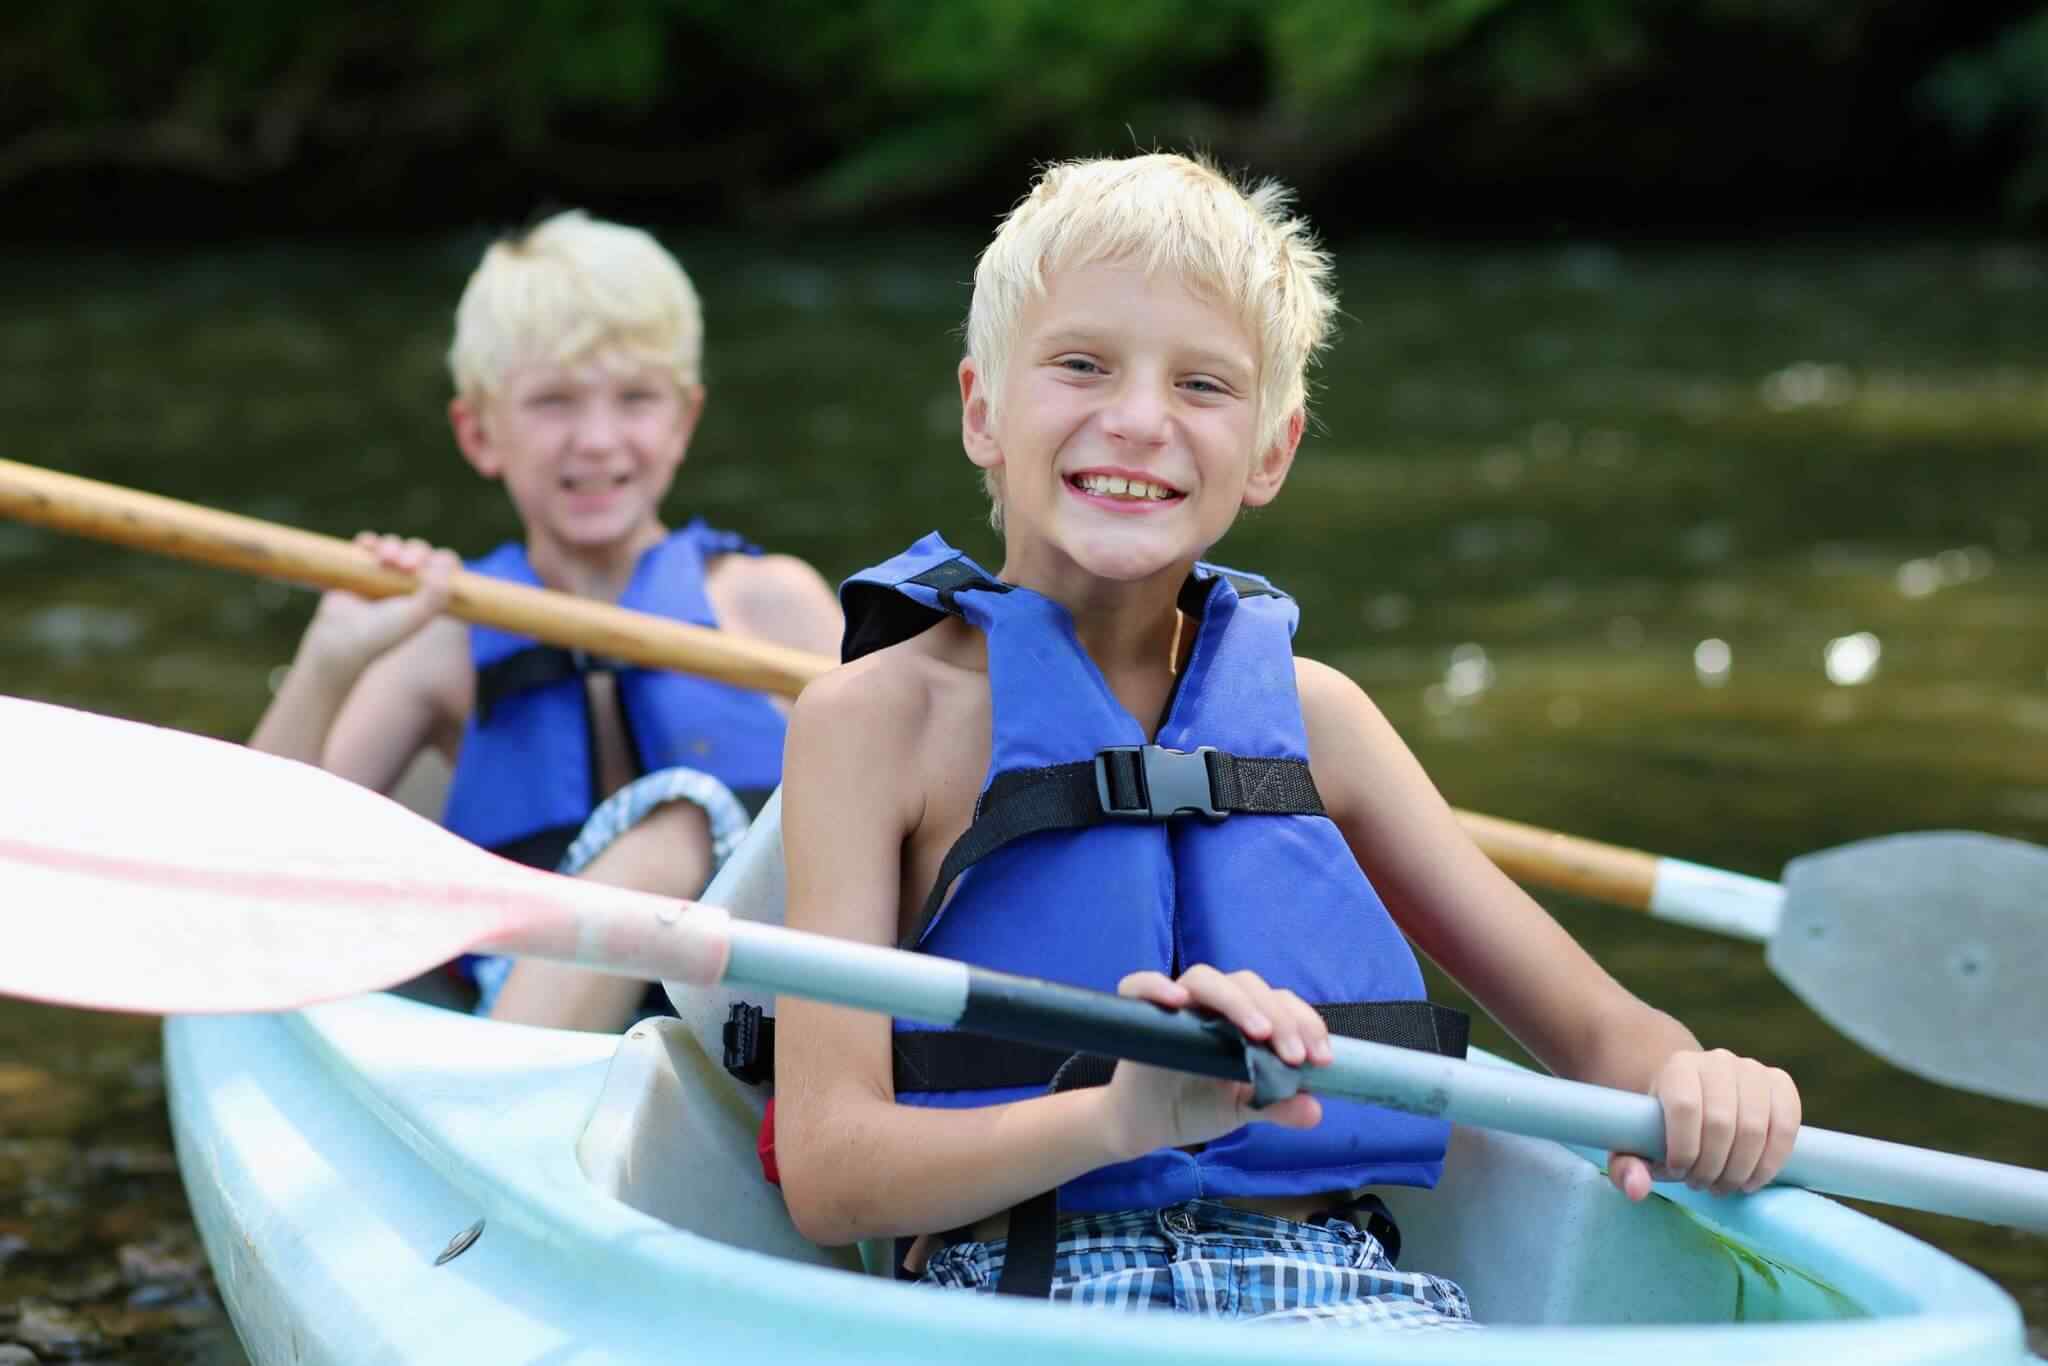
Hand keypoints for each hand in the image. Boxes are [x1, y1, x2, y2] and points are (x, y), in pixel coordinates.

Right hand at [295, 533, 458, 683]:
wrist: (343, 638)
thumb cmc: (383, 631)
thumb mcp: (417, 615)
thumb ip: (436, 593)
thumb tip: (445, 563)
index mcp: (427, 594)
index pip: (443, 566)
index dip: (439, 560)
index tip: (427, 571)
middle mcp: (407, 583)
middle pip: (419, 551)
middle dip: (414, 551)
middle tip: (405, 566)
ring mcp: (383, 574)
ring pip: (394, 545)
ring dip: (392, 545)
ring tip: (384, 558)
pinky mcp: (360, 568)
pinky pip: (368, 545)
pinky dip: (369, 541)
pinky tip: (367, 546)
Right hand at [1099, 965, 1330, 1161]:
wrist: (1147, 1125)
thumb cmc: (1197, 1104)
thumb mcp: (1244, 1109)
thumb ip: (1278, 1106)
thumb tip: (1315, 1110)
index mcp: (1241, 1018)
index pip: (1279, 1003)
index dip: (1304, 1023)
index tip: (1321, 1059)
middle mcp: (1211, 1003)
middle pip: (1247, 985)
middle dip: (1279, 1017)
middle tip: (1294, 1056)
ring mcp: (1175, 1005)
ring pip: (1206, 978)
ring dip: (1236, 1001)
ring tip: (1258, 1033)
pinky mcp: (1138, 1013)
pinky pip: (1141, 984)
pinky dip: (1157, 986)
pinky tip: (1177, 1000)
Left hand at [1608, 1049, 1800, 1200]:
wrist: (1699, 1095)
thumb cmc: (1664, 1125)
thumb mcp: (1636, 1143)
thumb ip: (1626, 1166)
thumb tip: (1636, 1189)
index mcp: (1678, 1066)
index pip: (1684, 1107)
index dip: (1684, 1149)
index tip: (1678, 1173)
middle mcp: (1717, 1061)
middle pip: (1721, 1122)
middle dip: (1712, 1166)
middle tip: (1703, 1186)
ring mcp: (1752, 1069)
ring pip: (1755, 1128)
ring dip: (1742, 1169)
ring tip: (1725, 1185)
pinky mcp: (1780, 1084)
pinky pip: (1786, 1125)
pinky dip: (1773, 1160)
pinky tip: (1755, 1179)